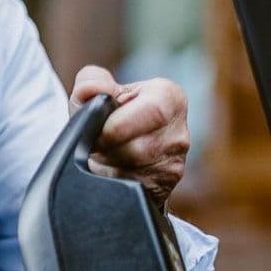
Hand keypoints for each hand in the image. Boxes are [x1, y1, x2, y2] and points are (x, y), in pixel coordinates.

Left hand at [70, 65, 189, 208]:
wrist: (116, 150)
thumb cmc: (107, 116)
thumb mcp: (95, 93)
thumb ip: (90, 82)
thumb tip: (93, 89)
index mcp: (169, 98)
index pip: (152, 111)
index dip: (116, 124)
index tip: (97, 129)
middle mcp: (179, 131)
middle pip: (139, 146)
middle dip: (107, 148)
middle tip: (94, 145)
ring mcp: (175, 162)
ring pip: (134, 170)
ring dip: (108, 165)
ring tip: (103, 155)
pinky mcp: (164, 187)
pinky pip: (132, 188)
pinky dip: (113, 180)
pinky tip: (110, 170)